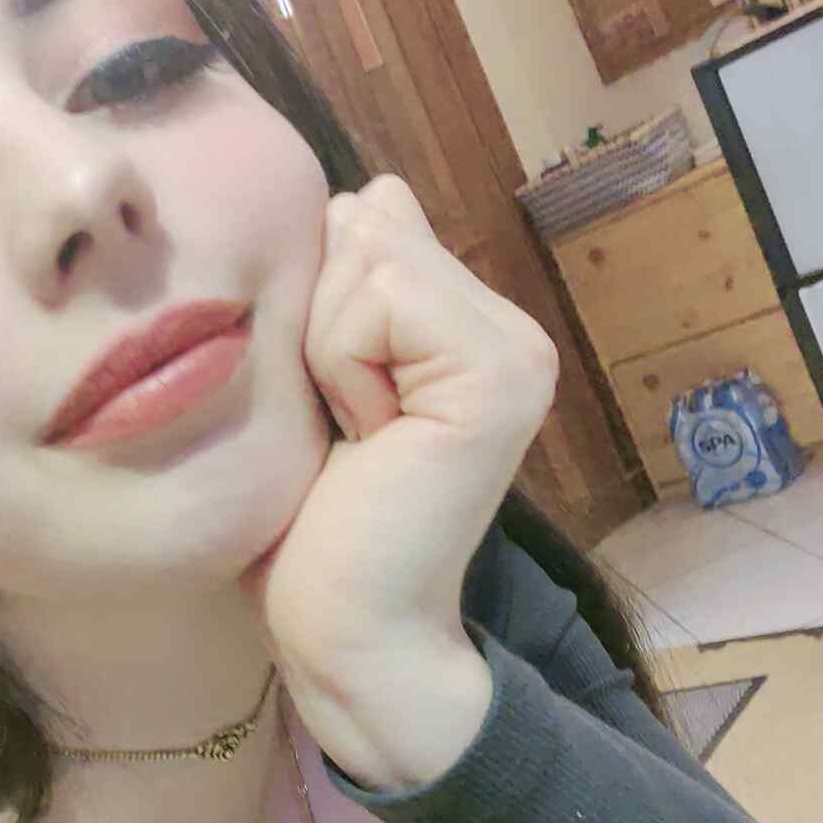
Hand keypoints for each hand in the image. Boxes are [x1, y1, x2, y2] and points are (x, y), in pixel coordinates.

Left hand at [239, 174, 558, 783]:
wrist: (345, 631)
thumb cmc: (306, 526)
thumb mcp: (311, 380)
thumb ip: (346, 291)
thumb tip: (371, 192)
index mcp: (465, 327)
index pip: (369, 218)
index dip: (313, 304)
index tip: (330, 408)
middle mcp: (508, 328)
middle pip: (364, 224)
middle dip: (317, 320)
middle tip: (340, 425)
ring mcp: (515, 350)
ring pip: (368, 253)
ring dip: (325, 347)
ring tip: (352, 434)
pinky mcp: (500, 374)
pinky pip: (379, 296)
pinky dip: (342, 364)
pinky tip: (368, 437)